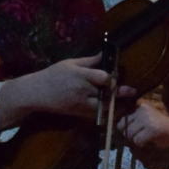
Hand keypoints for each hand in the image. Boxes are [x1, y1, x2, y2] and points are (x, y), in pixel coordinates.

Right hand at [19, 56, 134, 120]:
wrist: (37, 93)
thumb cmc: (53, 75)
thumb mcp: (70, 63)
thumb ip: (89, 61)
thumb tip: (105, 54)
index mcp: (80, 75)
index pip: (102, 77)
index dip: (112, 78)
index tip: (118, 76)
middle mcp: (82, 90)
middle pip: (105, 93)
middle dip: (119, 92)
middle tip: (132, 91)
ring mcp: (80, 103)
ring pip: (104, 107)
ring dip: (116, 105)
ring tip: (127, 102)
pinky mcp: (79, 113)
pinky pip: (97, 115)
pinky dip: (107, 113)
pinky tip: (115, 109)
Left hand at [118, 99, 168, 157]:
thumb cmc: (158, 127)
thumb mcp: (145, 118)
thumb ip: (132, 119)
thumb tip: (116, 126)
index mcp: (141, 106)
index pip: (122, 118)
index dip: (124, 127)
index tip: (132, 130)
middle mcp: (143, 110)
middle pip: (123, 127)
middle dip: (130, 134)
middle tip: (140, 135)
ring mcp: (148, 120)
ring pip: (130, 134)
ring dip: (136, 140)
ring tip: (146, 137)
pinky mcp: (152, 130)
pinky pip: (137, 141)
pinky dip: (142, 144)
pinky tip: (149, 141)